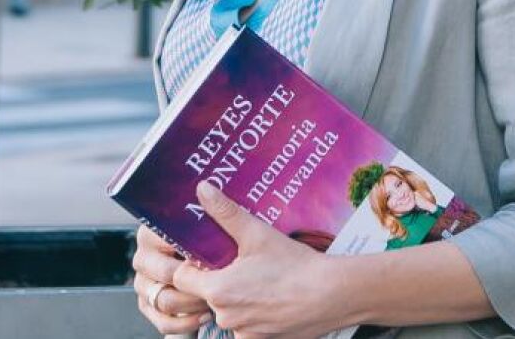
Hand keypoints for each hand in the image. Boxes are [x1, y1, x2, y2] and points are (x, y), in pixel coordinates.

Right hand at [132, 224, 213, 334]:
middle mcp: (143, 258)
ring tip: (213, 300)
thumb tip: (209, 196)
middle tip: (217, 281)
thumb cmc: (206, 244)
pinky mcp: (147, 305)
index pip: (167, 242)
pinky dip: (186, 322)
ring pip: (164, 300)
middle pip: (166, 274)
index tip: (213, 255)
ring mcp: (143, 283)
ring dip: (193, 303)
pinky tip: (204, 315)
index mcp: (150, 233)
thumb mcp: (207, 227)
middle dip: (195, 281)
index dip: (193, 250)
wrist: (200, 265)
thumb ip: (208, 215)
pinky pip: (163, 321)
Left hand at [170, 182, 354, 338]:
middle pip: (204, 295)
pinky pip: (246, 326)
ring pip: (226, 311)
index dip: (189, 264)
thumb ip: (225, 212)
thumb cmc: (295, 265)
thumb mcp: (257, 233)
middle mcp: (226, 316)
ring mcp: (244, 332)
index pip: (181, 278)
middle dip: (215, 279)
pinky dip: (253, 313)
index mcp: (218, 290)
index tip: (205, 254)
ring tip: (257, 278)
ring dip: (235, 297)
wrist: (333, 295)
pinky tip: (269, 296)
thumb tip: (203, 190)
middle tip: (237, 262)